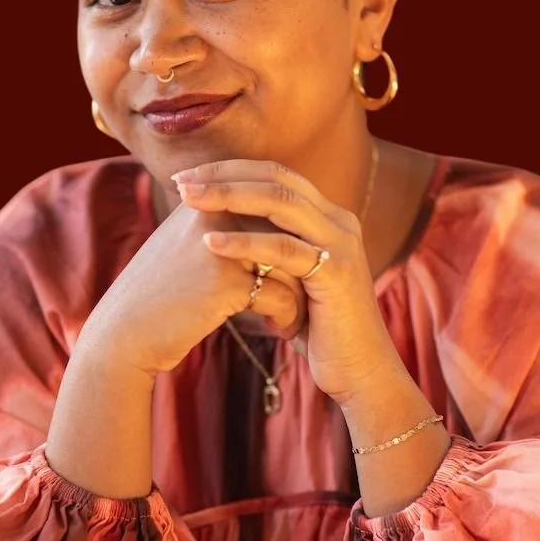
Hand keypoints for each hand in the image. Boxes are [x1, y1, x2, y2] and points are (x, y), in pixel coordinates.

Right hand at [81, 194, 307, 377]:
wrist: (123, 335)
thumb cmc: (158, 296)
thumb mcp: (186, 248)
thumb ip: (222, 228)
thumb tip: (271, 225)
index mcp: (205, 200)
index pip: (269, 202)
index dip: (289, 235)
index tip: (298, 265)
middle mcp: (214, 213)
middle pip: (285, 230)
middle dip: (303, 262)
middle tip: (311, 289)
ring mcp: (220, 245)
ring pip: (290, 262)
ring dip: (301, 293)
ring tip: (298, 315)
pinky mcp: (226, 281)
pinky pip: (280, 294)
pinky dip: (287, 315)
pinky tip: (281, 330)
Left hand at [174, 159, 391, 401]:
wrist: (359, 370)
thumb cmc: (319, 330)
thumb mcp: (291, 279)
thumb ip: (270, 251)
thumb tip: (222, 230)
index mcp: (328, 218)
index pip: (275, 174)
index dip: (231, 170)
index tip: (187, 176)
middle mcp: (338, 222)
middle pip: (276, 178)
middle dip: (224, 175)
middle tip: (180, 180)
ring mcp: (341, 244)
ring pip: (280, 202)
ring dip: (229, 196)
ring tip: (187, 199)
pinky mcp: (336, 274)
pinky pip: (284, 249)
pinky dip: (244, 242)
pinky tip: (209, 242)